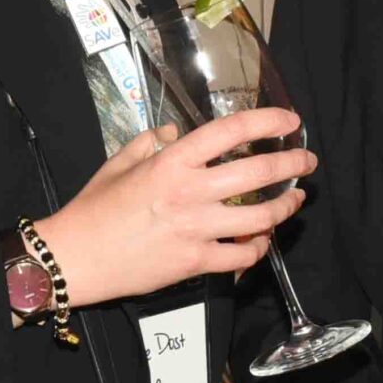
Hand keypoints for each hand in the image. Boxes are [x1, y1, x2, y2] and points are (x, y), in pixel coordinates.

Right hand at [29, 109, 312, 306]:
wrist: (76, 257)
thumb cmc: (94, 208)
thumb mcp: (119, 162)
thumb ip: (152, 143)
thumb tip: (178, 134)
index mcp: (172, 163)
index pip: (230, 132)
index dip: (267, 121)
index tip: (289, 120)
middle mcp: (190, 193)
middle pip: (258, 174)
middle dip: (292, 164)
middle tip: (306, 162)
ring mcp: (196, 230)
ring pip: (260, 219)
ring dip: (284, 208)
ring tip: (294, 201)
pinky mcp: (195, 262)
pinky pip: (241, 256)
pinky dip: (258, 248)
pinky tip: (261, 240)